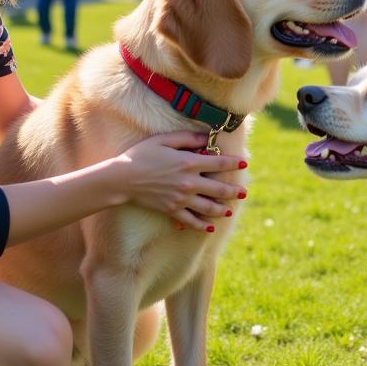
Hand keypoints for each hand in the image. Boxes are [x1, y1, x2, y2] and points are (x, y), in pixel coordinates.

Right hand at [113, 130, 245, 230]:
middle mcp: (189, 182)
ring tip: (230, 210)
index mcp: (189, 163)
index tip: (244, 164)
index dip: (234, 163)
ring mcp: (181, 199)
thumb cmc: (142, 155)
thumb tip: (206, 139)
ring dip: (222, 209)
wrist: (122, 178)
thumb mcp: (164, 140)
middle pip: (219, 189)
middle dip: (234, 191)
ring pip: (208, 207)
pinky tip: (211, 228)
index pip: (219, 164)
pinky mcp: (172, 210)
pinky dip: (202, 226)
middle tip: (243, 193)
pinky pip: (191, 221)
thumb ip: (187, 138)